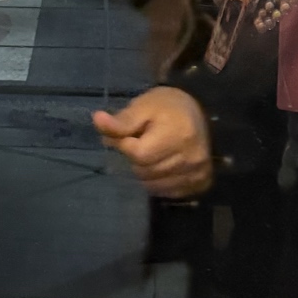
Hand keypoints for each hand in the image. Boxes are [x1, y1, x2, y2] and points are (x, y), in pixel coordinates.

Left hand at [93, 85, 212, 197]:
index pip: (138, 154)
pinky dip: (159, 181)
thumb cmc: (167, 107)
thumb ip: (121, 120)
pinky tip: (163, 165)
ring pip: (153, 185)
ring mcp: (197, 173)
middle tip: (143, 141)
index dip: (127, 145)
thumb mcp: (143, 106)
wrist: (199, 113)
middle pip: (144, 171)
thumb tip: (97, 120)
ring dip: (146, 172)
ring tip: (153, 152)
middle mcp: (191, 159)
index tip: (132, 134)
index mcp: (177, 136)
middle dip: (136, 158)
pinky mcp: (201, 183)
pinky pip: (167, 192)